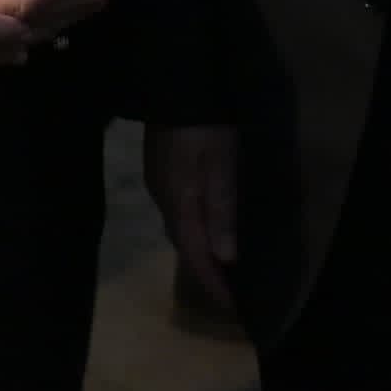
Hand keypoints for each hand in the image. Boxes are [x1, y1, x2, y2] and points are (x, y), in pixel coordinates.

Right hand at [144, 123, 240, 304]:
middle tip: (228, 291)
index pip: (196, 256)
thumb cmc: (204, 124)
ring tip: (219, 264)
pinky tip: (204, 224)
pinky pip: (177, 212)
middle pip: (183, 246)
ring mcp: (158, 183)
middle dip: (205, 273)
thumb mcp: (221, 163)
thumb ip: (222, 208)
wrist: (173, 81)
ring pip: (179, 229)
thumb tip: (225, 258)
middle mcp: (163, 200)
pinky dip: (192, 228)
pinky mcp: (159, 170)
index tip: (232, 309)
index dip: (214, 284)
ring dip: (197, 250)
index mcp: (180, 203)